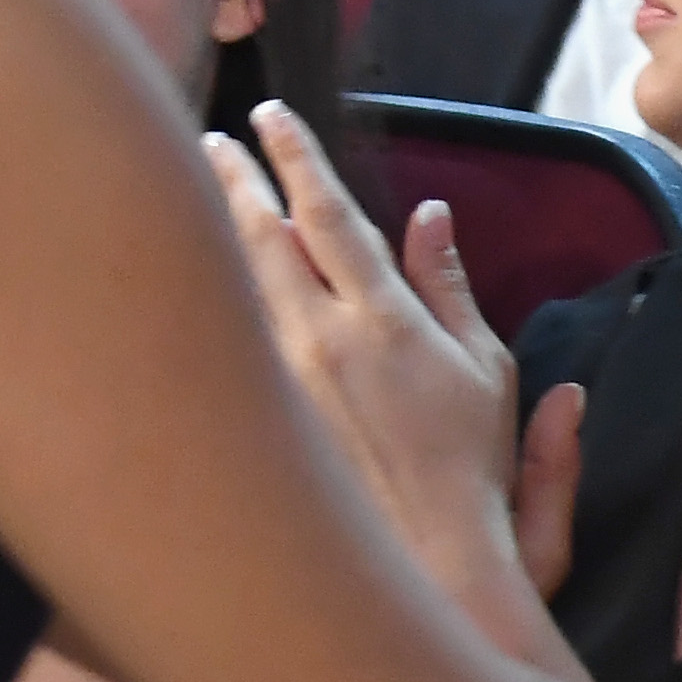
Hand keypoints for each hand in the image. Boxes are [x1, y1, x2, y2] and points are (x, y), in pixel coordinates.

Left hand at [204, 103, 549, 648]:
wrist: (428, 564)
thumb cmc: (470, 473)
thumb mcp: (486, 371)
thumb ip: (450, 288)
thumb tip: (430, 219)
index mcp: (385, 320)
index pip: (330, 214)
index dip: (300, 159)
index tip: (274, 117)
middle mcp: (321, 340)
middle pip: (261, 236)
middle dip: (236, 179)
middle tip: (213, 141)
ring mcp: (281, 381)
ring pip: (232, 282)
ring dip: (215, 229)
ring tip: (197, 190)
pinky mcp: (260, 417)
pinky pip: (226, 336)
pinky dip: (210, 293)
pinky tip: (196, 275)